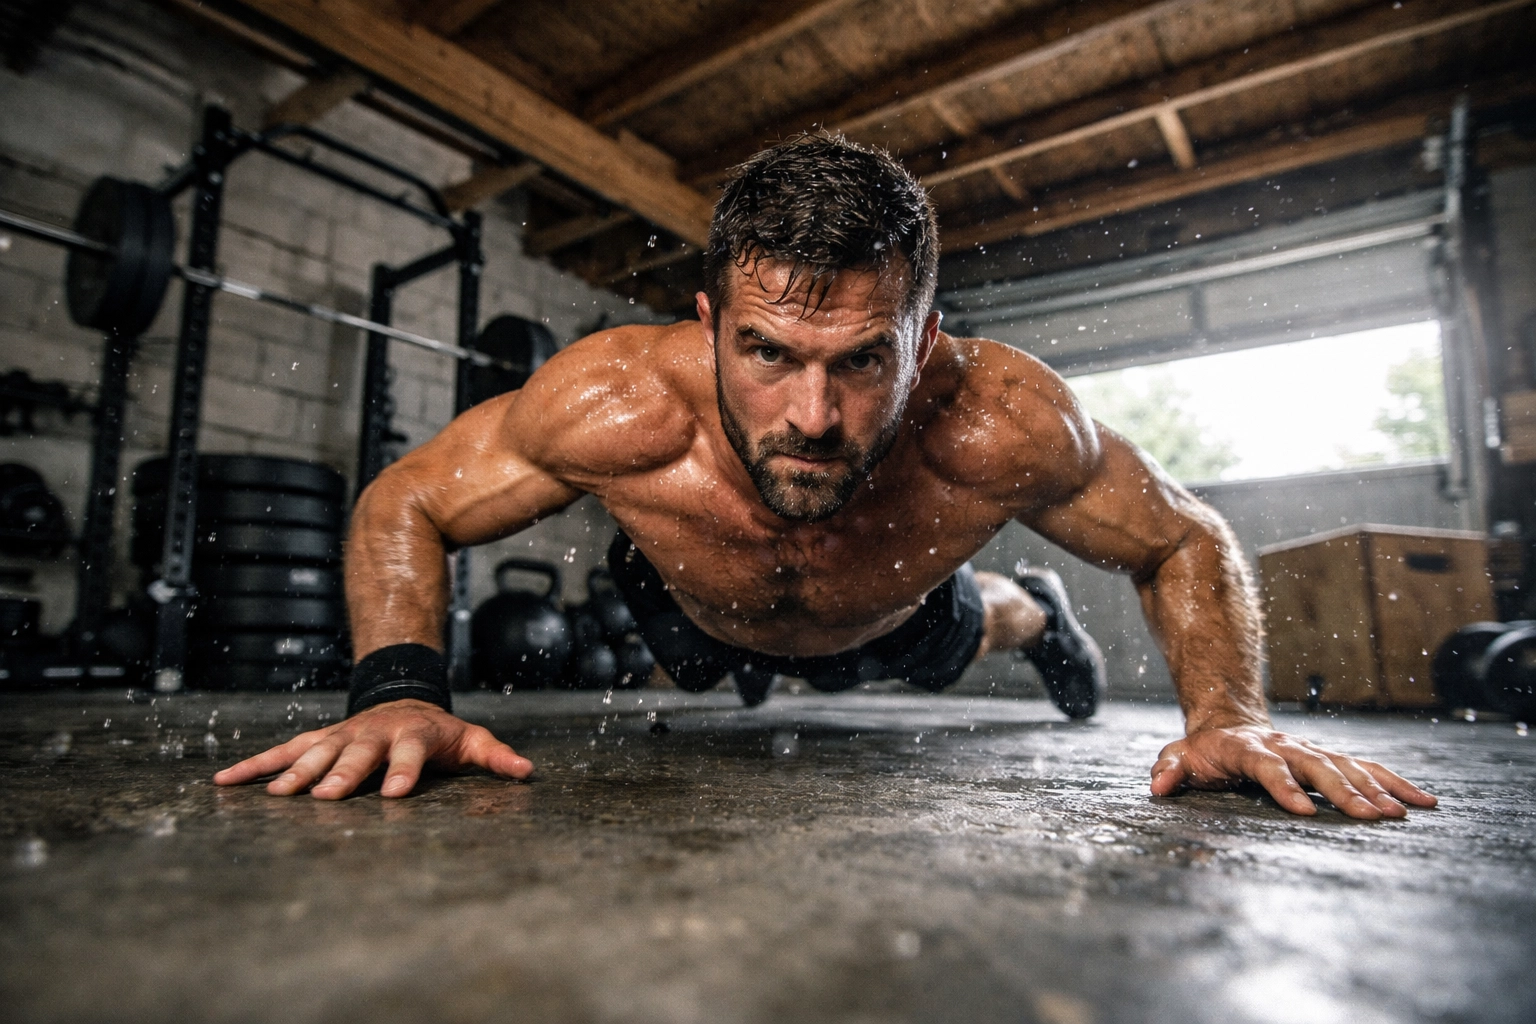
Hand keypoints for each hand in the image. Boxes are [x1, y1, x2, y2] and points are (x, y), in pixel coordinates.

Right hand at [212, 699, 532, 798]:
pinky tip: (223, 781)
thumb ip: (496, 758)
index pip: (412, 754)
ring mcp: (341, 735)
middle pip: (357, 754)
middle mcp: (373, 733)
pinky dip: (254, 766)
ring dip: (296, 773)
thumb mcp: (471, 741)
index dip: (406, 772)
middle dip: (343, 775)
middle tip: (328, 798)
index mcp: (413, 735)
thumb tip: (527, 772)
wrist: (403, 697)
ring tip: (276, 795)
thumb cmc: (440, 732)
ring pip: (315, 752)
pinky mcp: (317, 741)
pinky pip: (282, 752)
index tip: (396, 794)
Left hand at [1149, 725, 1436, 818]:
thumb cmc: (1203, 751)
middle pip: (1318, 767)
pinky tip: (1423, 801)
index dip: (1283, 786)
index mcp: (1248, 748)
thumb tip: (1159, 784)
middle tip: (1371, 817)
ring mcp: (1311, 750)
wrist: (1229, 721)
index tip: (1302, 810)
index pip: (1267, 766)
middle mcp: (1285, 745)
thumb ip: (1170, 769)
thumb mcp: (1179, 757)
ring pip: (1349, 767)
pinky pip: (1368, 768)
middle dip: (1345, 792)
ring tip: (1402, 814)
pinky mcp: (1330, 758)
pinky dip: (1395, 783)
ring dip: (1377, 790)